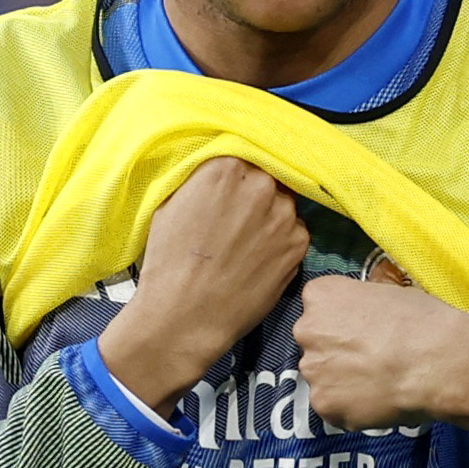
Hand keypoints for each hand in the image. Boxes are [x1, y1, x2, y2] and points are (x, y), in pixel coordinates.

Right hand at [98, 157, 309, 412]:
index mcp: (224, 166)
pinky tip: (259, 257)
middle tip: (239, 214)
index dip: (238, 170)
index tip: (232, 185)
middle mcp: (261, 183)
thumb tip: (221, 166)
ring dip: (270, 212)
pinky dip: (281, 238)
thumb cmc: (168, 261)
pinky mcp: (299, 243)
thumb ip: (201, 177)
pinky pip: (294, 229)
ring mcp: (285, 213)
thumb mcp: (171, 203)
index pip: (243, 150)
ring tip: (247, 239)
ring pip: (283, 201)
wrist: (185, 317)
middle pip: (267, 174)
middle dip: (255, 189)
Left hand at [295, 275, 468, 467]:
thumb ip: (361, 306)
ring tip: (378, 384)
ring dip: (343, 382)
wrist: (440, 362)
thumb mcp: (388, 293)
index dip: (343, 321)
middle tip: (370, 360)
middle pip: (316, 343)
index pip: (320, 307)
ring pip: (323, 377)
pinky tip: (378, 402)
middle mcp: (306, 330)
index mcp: (320, 295)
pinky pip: (334, 407)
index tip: (363, 331)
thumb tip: (361, 318)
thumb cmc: (422, 320)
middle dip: (337, 352)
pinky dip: (351, 408)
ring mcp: (313, 370)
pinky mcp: (324, 404)